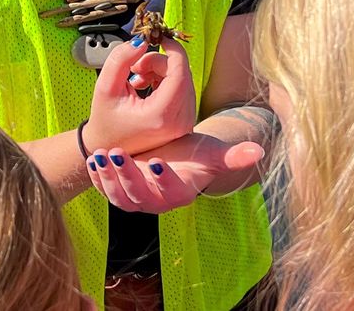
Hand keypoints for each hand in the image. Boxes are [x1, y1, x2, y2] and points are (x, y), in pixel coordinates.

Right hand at [82, 37, 195, 155]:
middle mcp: (179, 122)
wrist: (110, 147)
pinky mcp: (185, 122)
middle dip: (158, 62)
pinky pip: (183, 89)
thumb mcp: (105, 86)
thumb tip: (142, 41)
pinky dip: (166, 81)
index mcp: (162, 115)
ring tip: (137, 79)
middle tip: (134, 67)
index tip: (159, 37)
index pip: (180, 72)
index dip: (172, 49)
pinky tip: (146, 87)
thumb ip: (121, 58)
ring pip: (183, 79)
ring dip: (161, 71)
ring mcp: (185, 124)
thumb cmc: (105, 120)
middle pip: (181, 73)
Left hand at [85, 133, 263, 213]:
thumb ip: (233, 156)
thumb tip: (260, 152)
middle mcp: (154, 202)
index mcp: (178, 195)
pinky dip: (96, 177)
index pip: (170, 191)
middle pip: (139, 195)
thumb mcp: (211, 154)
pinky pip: (104, 189)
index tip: (158, 162)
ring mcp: (134, 200)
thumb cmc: (192, 156)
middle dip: (127, 176)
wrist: (171, 158)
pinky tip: (93, 160)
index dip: (163, 179)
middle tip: (119, 154)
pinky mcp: (117, 191)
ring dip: (108, 177)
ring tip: (102, 155)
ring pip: (118, 196)